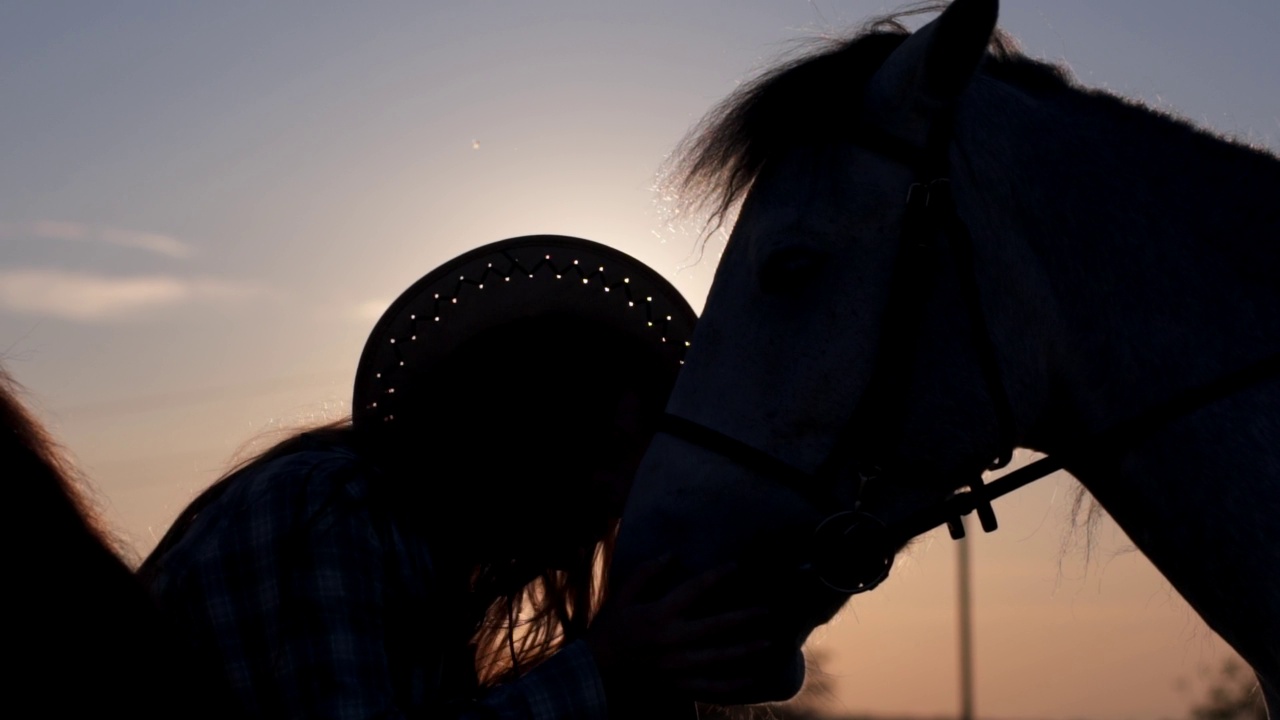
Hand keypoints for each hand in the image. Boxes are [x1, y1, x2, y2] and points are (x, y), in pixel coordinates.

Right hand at [586, 554, 777, 704]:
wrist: (596, 669)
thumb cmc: (611, 628)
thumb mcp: (622, 596)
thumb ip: (646, 573)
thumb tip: (672, 554)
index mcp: (658, 614)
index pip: (694, 590)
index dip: (717, 576)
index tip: (738, 566)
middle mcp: (671, 640)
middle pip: (716, 627)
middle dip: (745, 618)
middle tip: (768, 610)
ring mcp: (676, 667)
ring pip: (719, 659)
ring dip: (746, 651)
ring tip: (769, 642)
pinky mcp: (677, 686)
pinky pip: (711, 689)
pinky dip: (733, 686)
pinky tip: (752, 679)